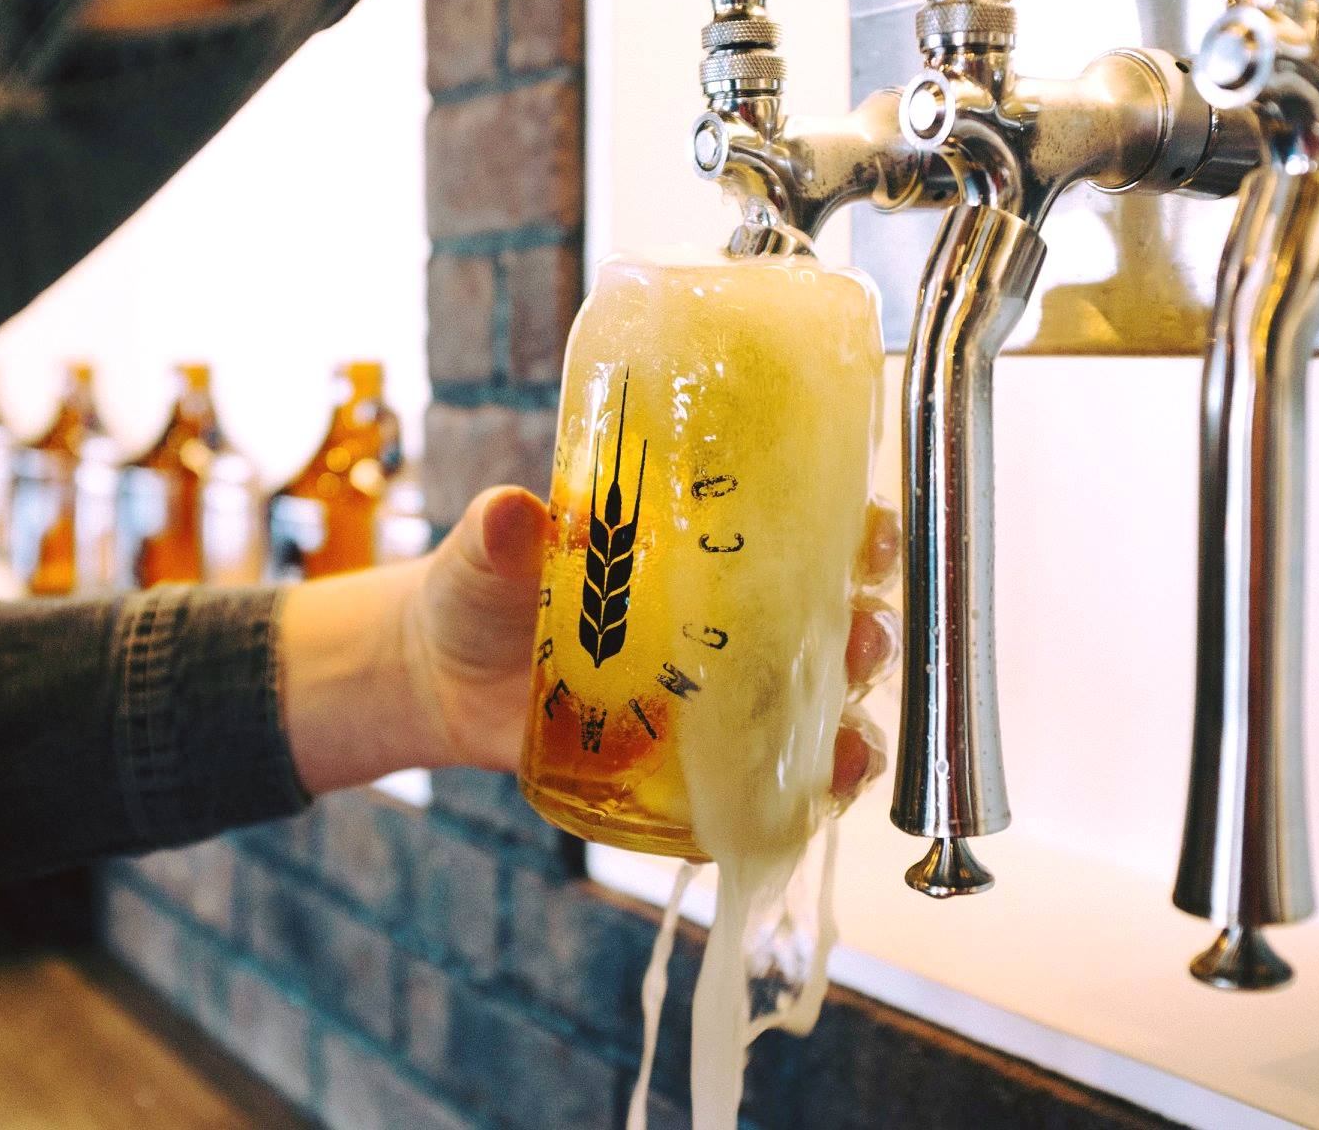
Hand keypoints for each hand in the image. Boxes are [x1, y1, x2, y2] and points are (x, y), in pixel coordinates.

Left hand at [282, 487, 900, 799]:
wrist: (444, 677)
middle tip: (860, 639)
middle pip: (832, 623)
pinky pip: (764, 786)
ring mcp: (717, 698)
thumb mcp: (492, 553)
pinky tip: (808, 803)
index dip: (857, 532)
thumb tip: (511, 514)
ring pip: (815, 709)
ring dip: (848, 723)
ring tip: (845, 739)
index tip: (873, 534)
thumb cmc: (484, 593)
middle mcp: (730, 622)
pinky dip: (798, 799)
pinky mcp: (692, 768)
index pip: (804, 531)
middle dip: (868, 632)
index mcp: (703, 550)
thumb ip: (502, 534)